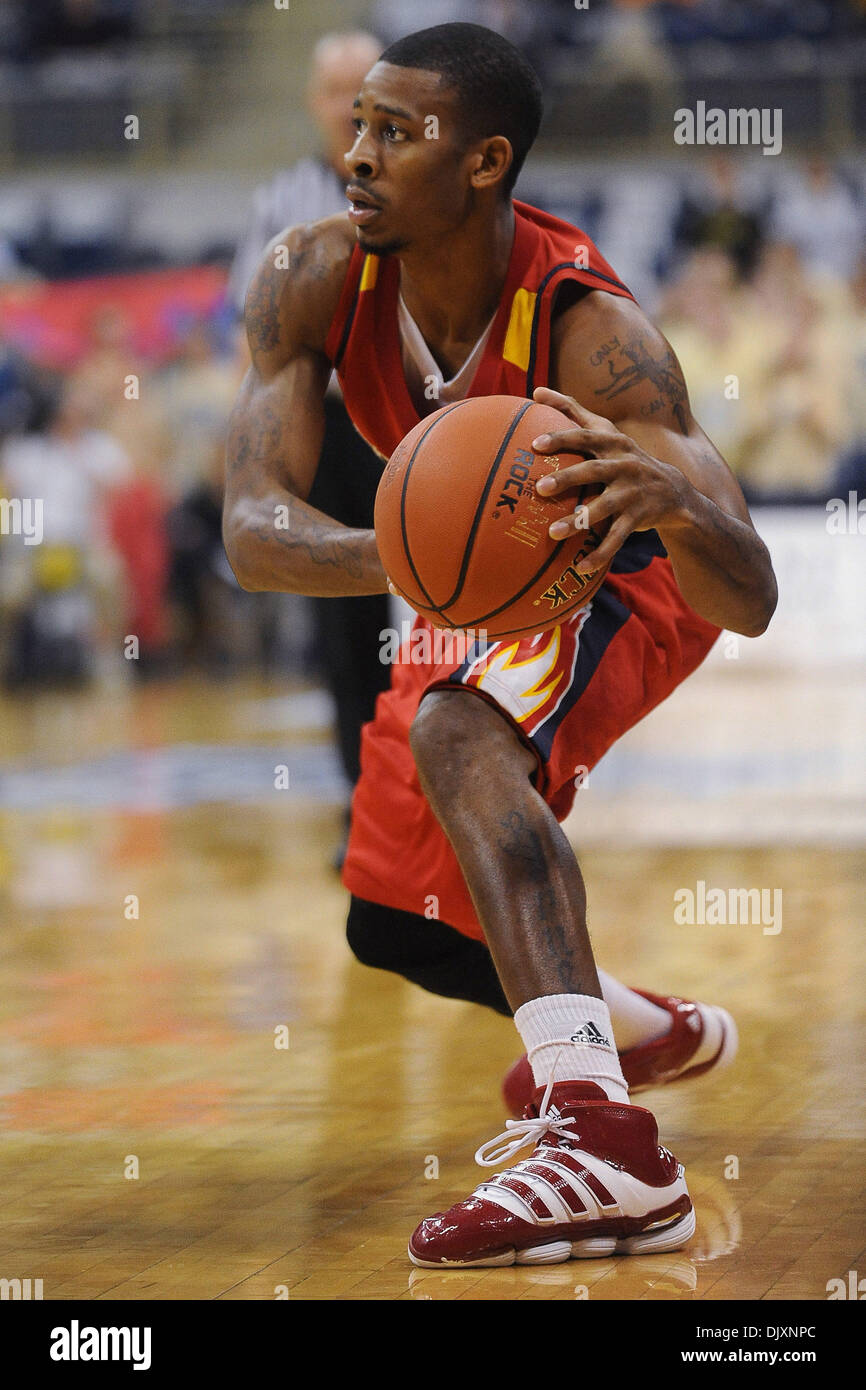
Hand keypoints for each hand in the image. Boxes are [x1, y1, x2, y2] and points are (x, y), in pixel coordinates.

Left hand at [530, 387, 691, 572]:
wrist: (674, 493)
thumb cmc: (625, 459)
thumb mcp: (608, 433)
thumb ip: (574, 412)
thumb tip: (535, 390)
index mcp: (614, 444)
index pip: (586, 436)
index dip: (562, 438)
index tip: (535, 444)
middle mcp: (625, 465)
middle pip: (594, 470)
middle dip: (567, 478)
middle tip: (538, 488)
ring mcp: (633, 493)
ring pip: (604, 508)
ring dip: (578, 521)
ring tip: (552, 533)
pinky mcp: (639, 519)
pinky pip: (617, 538)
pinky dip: (600, 553)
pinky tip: (581, 566)